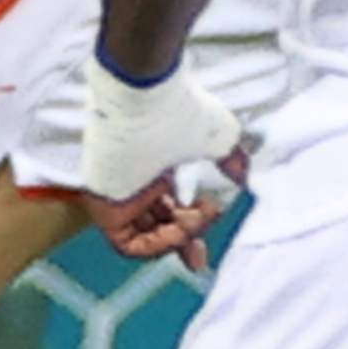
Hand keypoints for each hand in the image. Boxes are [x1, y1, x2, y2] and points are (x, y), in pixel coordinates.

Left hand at [76, 56, 246, 267]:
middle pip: (153, 230)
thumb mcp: (213, 137)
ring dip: (178, 238)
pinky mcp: (103, 205)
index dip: (187, 233)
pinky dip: (156, 244)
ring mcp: (115, 196)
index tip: (204, 251)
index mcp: (151, 170)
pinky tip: (179, 226)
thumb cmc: (178, 109)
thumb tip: (244, 175)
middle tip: (200, 256)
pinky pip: (126, 243)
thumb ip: (230, 159)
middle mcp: (131, 186)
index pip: (164, 212)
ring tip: (198, 216)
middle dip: (182, 245)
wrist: (147, 92)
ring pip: (144, 239)